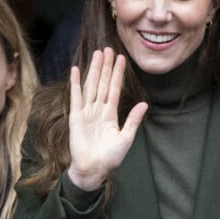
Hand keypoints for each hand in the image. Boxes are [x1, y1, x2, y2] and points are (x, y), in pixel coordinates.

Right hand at [67, 48, 147, 190]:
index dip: (117, 73)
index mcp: (110, 113)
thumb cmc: (110, 157)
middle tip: (108, 49)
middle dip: (106, 66)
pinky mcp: (76, 117)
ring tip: (97, 54)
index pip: (114, 88)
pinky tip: (75, 70)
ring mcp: (86, 111)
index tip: (121, 58)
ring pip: (91, 85)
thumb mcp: (126, 138)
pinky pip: (75, 97)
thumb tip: (144, 104)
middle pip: (103, 82)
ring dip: (94, 69)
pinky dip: (75, 83)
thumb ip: (133, 120)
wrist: (93, 169)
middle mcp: (98, 109)